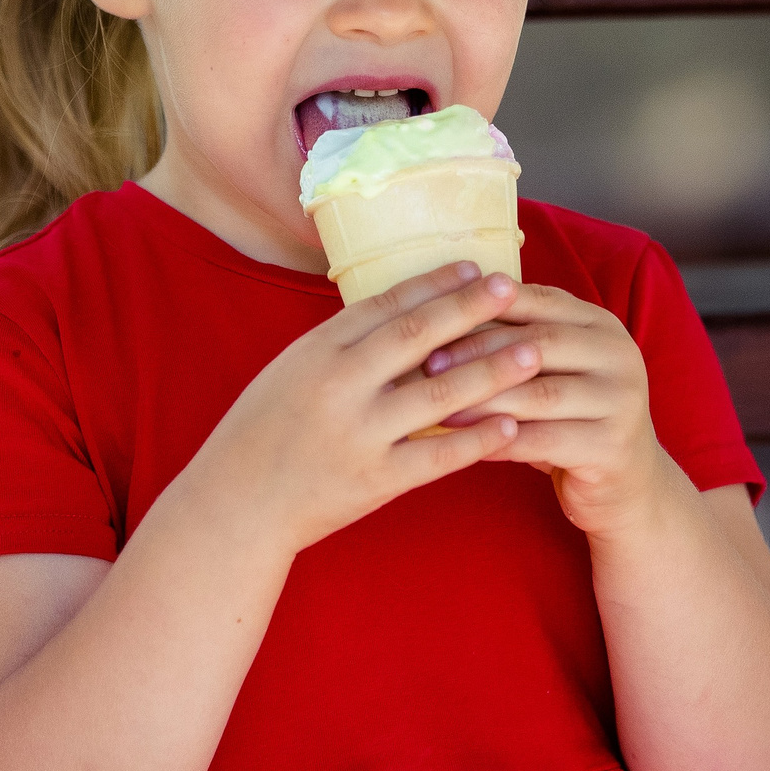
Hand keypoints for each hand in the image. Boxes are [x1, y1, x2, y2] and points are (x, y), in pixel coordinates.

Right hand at [178, 261, 535, 553]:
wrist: (235, 504)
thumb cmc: (262, 432)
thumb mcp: (290, 371)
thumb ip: (341, 346)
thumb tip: (398, 312)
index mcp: (316, 351)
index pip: (385, 305)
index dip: (433, 284)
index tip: (474, 266)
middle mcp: (339, 386)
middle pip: (416, 337)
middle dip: (469, 309)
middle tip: (512, 288)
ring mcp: (359, 434)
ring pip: (438, 395)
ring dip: (491, 371)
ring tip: (534, 354)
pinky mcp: (375, 480)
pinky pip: (437, 456)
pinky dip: (476, 440)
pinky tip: (511, 426)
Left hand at [423, 284, 677, 537]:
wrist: (626, 486)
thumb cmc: (571, 421)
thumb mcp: (551, 372)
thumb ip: (515, 342)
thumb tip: (440, 318)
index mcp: (601, 324)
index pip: (539, 302)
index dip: (485, 307)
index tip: (433, 319)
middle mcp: (619, 354)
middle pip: (538, 344)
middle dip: (478, 352)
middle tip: (428, 365)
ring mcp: (622, 401)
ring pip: (540, 394)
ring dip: (483, 400)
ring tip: (438, 408)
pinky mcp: (613, 447)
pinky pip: (546, 441)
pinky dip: (502, 441)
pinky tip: (467, 445)